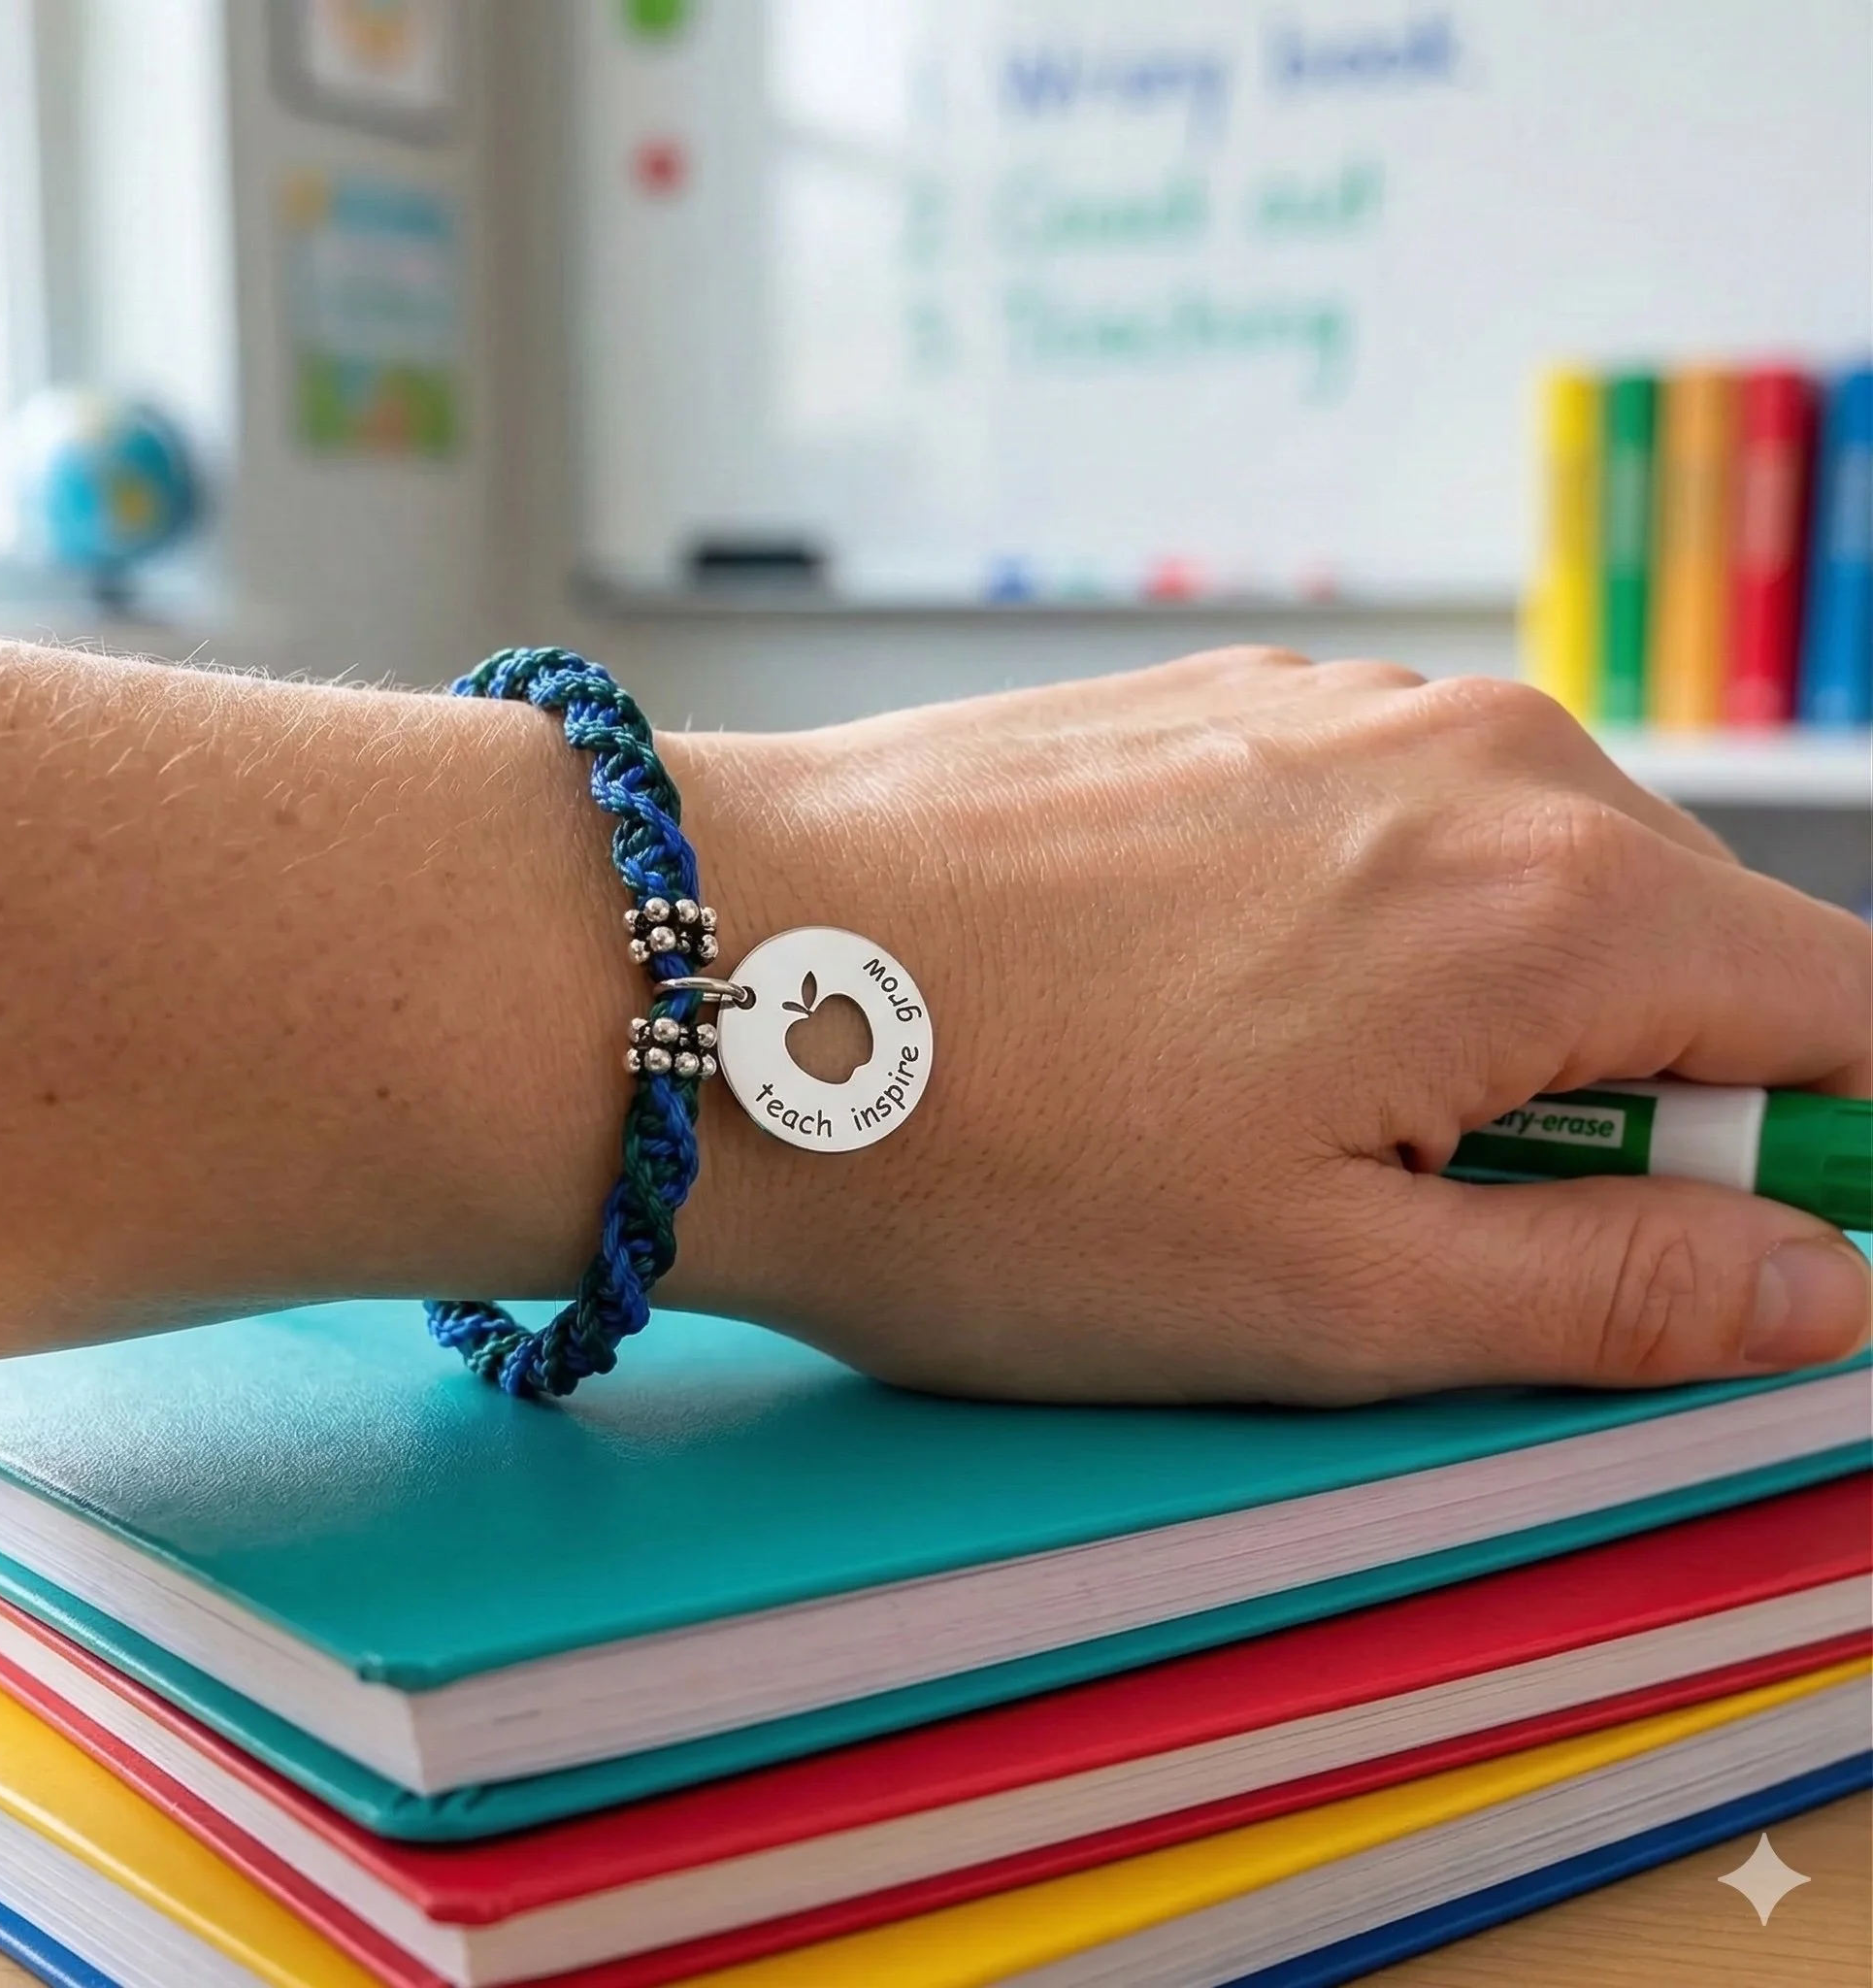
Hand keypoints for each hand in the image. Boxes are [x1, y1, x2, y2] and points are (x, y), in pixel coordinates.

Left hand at [670, 650, 1871, 1401]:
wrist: (693, 976)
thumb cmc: (989, 1158)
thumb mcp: (1330, 1302)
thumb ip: (1617, 1290)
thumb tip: (1812, 1282)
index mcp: (1556, 897)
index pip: (1848, 1022)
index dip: (1819, 1169)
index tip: (1702, 1266)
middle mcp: (1474, 754)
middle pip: (1687, 952)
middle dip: (1626, 1114)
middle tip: (1417, 1236)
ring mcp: (1329, 710)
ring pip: (1519, 896)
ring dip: (1470, 1037)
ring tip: (1260, 1133)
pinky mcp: (1209, 711)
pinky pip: (1374, 840)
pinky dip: (1352, 948)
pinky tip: (1186, 1026)